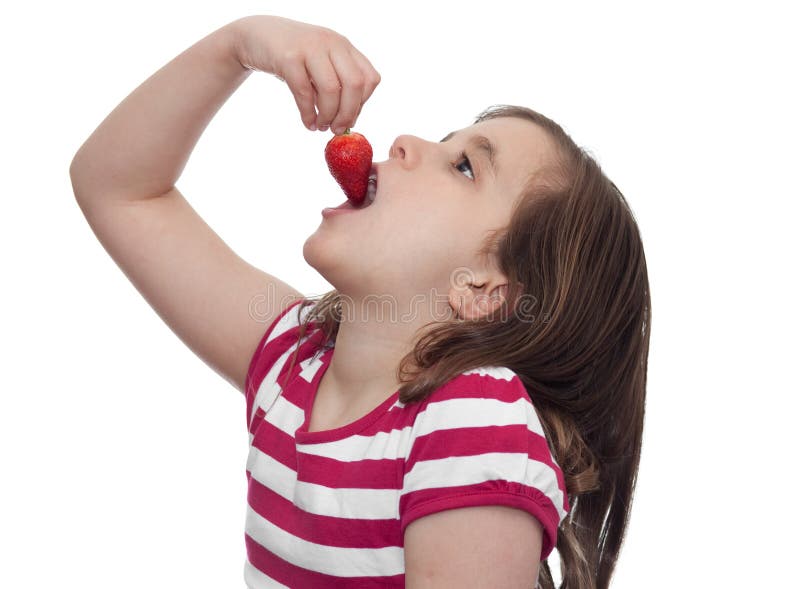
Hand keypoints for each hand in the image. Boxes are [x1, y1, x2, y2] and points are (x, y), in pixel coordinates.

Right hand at [231, 15, 380, 133]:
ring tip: (320, 127)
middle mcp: (332, 43)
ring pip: (332, 89)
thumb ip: (335, 86)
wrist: (255, 36)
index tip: (349, 119)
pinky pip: (304, 92)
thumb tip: (347, 122)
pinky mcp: (288, 57)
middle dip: (348, 114)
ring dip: (328, 116)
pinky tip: (307, 123)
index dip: (362, 104)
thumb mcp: (320, 65)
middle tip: (337, 129)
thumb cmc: (293, 58)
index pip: (370, 79)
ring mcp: (310, 47)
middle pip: (355, 84)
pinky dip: (308, 113)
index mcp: (344, 47)